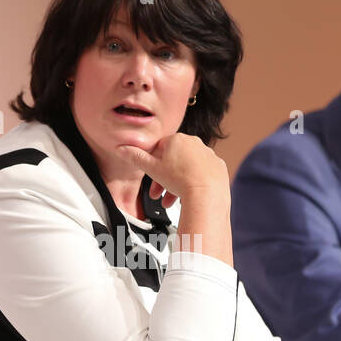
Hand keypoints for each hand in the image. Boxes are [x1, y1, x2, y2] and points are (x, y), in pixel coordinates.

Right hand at [113, 132, 228, 208]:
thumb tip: (122, 148)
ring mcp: (208, 154)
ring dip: (177, 184)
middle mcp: (195, 143)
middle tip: (158, 195)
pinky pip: (202, 174)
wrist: (207, 194)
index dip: (152, 167)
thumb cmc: (181, 180)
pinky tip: (189, 194)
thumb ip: (136, 158)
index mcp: (177, 139)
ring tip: (172, 201)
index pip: (159, 150)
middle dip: (164, 180)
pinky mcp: (218, 167)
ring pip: (187, 169)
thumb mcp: (153, 169)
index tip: (151, 179)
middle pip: (174, 161)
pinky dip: (194, 183)